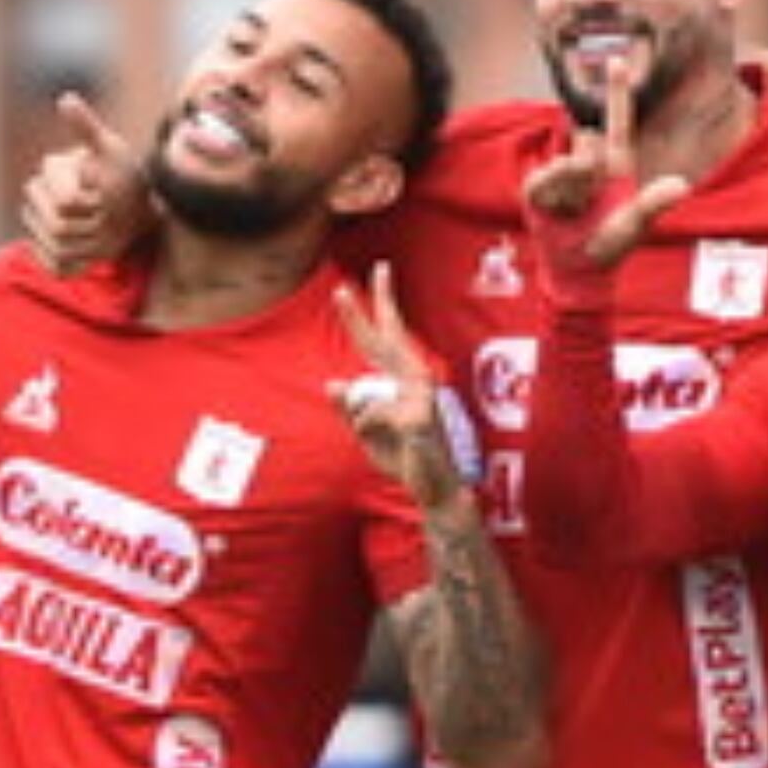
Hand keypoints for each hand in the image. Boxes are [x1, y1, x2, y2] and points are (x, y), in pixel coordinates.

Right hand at [20, 92, 157, 274]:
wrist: (136, 207)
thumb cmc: (125, 176)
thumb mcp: (112, 151)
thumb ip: (87, 128)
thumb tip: (65, 100)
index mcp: (49, 172)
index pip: (66, 202)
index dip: (94, 204)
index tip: (107, 195)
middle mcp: (37, 197)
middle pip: (59, 228)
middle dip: (93, 225)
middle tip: (109, 215)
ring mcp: (38, 225)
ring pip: (59, 249)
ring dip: (90, 245)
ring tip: (104, 230)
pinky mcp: (46, 251)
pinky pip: (54, 267)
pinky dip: (79, 265)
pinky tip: (93, 251)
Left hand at [331, 264, 467, 510]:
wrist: (435, 491)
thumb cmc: (404, 461)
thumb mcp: (367, 435)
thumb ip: (350, 410)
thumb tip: (332, 384)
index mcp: (402, 382)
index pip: (382, 339)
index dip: (371, 310)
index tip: (369, 276)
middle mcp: (416, 381)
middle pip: (383, 341)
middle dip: (362, 314)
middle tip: (339, 288)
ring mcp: (420, 398)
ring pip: (366, 393)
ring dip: (363, 421)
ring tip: (379, 440)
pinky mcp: (418, 417)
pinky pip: (369, 416)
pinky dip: (368, 433)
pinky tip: (391, 446)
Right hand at [522, 64, 685, 288]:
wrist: (575, 268)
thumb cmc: (608, 245)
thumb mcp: (634, 226)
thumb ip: (653, 204)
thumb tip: (682, 185)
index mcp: (616, 165)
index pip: (617, 122)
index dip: (617, 92)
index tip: (616, 59)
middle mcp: (588, 162)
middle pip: (589, 142)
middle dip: (592, 172)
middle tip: (594, 203)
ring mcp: (562, 173)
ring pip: (570, 162)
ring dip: (577, 189)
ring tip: (580, 211)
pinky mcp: (538, 186)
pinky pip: (547, 179)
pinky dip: (556, 194)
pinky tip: (562, 209)